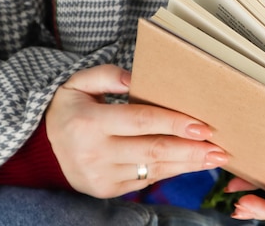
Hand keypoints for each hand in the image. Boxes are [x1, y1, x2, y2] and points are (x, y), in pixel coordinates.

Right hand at [45, 64, 227, 197]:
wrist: (44, 146)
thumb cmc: (72, 108)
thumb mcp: (79, 83)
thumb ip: (107, 76)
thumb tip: (138, 78)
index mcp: (89, 123)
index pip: (141, 121)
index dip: (174, 123)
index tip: (203, 125)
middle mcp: (94, 153)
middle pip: (153, 150)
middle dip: (191, 150)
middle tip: (219, 148)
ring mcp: (100, 175)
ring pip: (154, 169)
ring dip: (188, 165)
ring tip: (214, 159)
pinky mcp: (106, 189)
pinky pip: (146, 180)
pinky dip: (171, 172)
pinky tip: (190, 164)